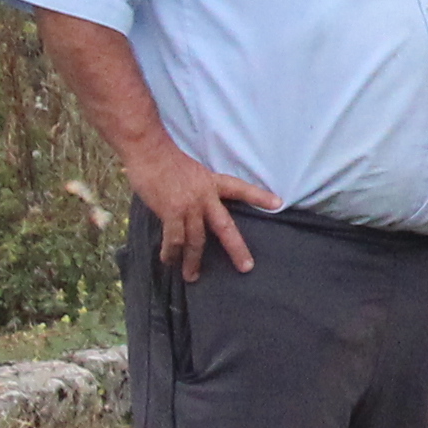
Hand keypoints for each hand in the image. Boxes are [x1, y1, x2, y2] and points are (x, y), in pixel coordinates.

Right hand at [126, 142, 277, 278]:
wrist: (149, 151)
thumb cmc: (166, 160)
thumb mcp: (193, 172)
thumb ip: (198, 192)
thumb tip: (193, 211)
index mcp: (213, 182)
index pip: (241, 189)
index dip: (259, 196)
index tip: (278, 203)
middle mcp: (206, 196)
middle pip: (225, 227)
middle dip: (237, 249)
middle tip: (246, 267)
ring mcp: (189, 205)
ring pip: (197, 240)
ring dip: (193, 261)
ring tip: (191, 276)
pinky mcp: (171, 212)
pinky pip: (174, 239)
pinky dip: (171, 253)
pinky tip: (168, 261)